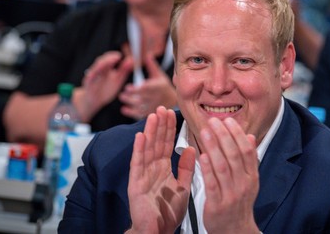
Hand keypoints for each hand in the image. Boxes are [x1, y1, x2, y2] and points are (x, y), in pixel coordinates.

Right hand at [80, 48, 133, 120]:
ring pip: (95, 68)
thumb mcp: (117, 79)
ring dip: (102, 64)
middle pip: (102, 61)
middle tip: (117, 56)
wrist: (94, 101)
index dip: (114, 56)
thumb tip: (132, 59)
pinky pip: (89, 78)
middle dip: (109, 58)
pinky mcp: (88, 84)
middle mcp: (97, 71)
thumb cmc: (106, 89)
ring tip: (110, 61)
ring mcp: (92, 77)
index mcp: (105, 69)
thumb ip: (124, 70)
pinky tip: (97, 71)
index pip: (109, 59)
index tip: (121, 55)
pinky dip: (93, 74)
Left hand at [119, 53, 176, 118]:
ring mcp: (153, 106)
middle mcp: (156, 97)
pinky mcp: (150, 113)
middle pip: (143, 98)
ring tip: (122, 98)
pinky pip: (141, 114)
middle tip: (122, 94)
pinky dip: (131, 113)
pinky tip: (124, 109)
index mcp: (158, 87)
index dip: (137, 89)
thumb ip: (152, 66)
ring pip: (141, 106)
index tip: (127, 87)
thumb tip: (147, 54)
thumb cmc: (164, 86)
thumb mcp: (159, 75)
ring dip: (130, 103)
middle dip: (131, 96)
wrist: (173, 101)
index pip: (148, 88)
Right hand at [126, 106, 194, 233]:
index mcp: (163, 169)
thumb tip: (193, 149)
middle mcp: (151, 169)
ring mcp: (142, 175)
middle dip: (159, 125)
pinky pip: (137, 164)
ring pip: (146, 149)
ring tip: (153, 116)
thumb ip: (187, 168)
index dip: (169, 128)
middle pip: (156, 142)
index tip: (172, 112)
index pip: (166, 144)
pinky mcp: (135, 184)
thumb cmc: (169, 212)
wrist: (158, 231)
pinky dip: (139, 150)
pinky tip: (140, 136)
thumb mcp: (183, 186)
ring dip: (149, 132)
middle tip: (162, 107)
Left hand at [198, 118, 259, 233]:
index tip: (227, 120)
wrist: (235, 232)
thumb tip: (249, 136)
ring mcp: (231, 195)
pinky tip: (201, 156)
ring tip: (204, 132)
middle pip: (234, 155)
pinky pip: (213, 184)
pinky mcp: (217, 205)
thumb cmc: (238, 204)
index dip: (237, 134)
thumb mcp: (249, 181)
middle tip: (213, 121)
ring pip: (223, 167)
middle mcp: (244, 185)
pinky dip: (207, 169)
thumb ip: (248, 160)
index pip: (246, 150)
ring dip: (213, 147)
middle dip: (223, 135)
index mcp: (252, 177)